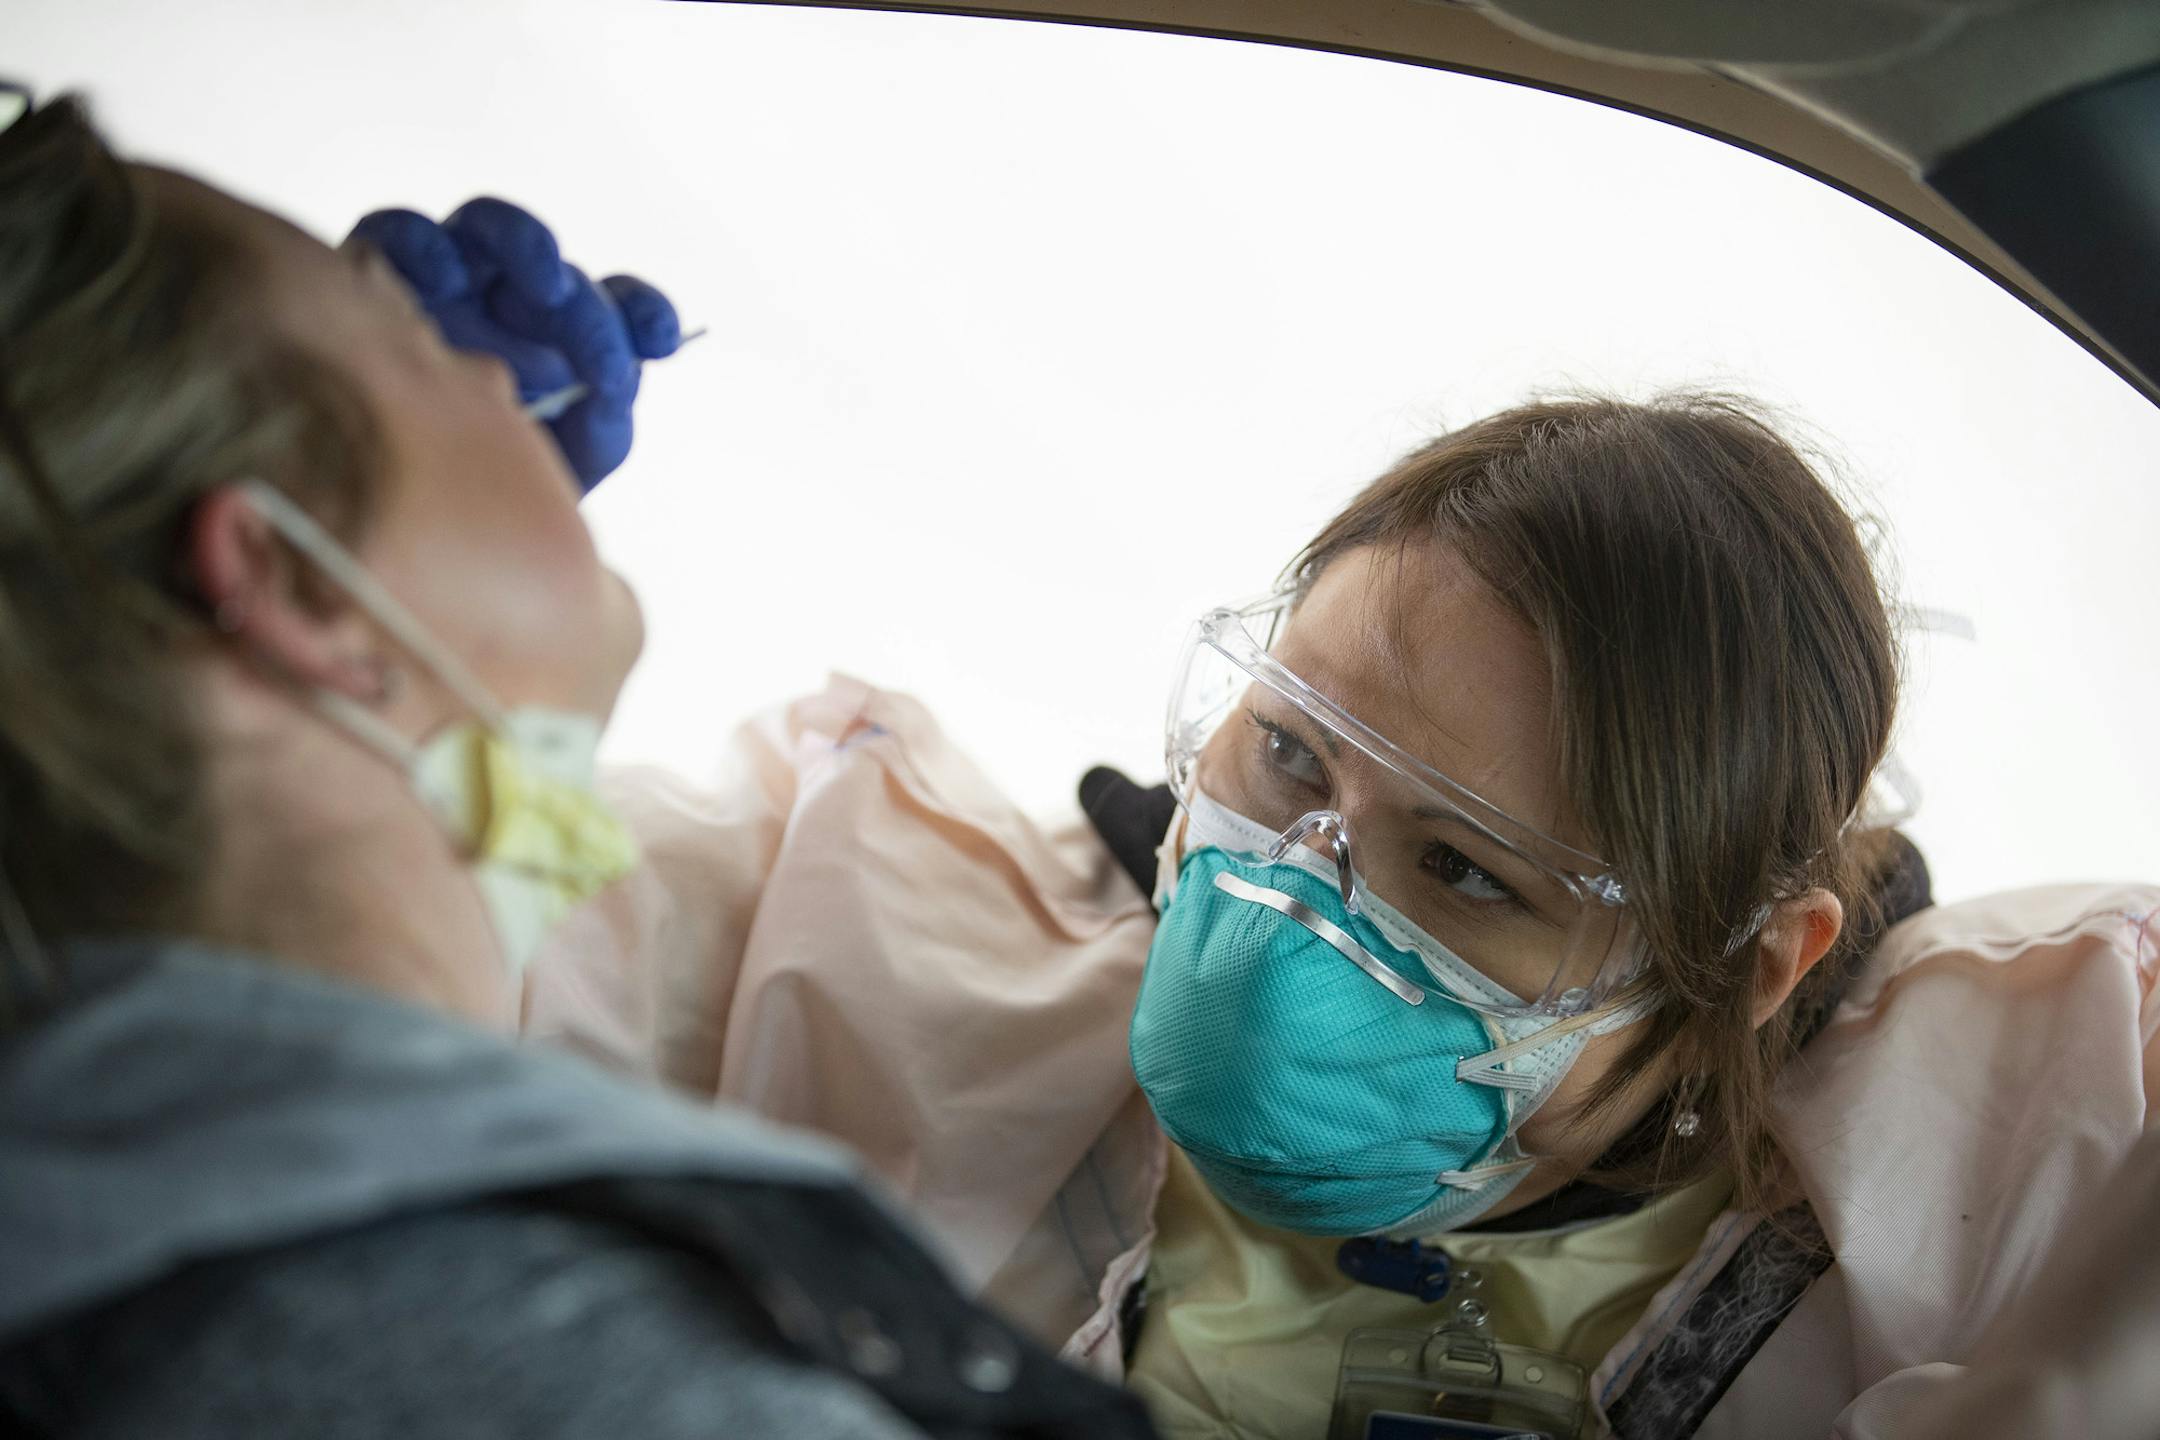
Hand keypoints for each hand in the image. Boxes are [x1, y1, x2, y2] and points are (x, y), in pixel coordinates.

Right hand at [346, 197, 683, 491]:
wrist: (389, 521)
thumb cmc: (477, 495)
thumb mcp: (558, 475)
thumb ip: (601, 430)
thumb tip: (613, 391)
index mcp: (559, 346)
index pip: (616, 308)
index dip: (642, 314)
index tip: (661, 341)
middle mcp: (505, 309)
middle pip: (557, 276)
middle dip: (590, 313)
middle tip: (604, 365)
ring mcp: (444, 287)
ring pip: (485, 229)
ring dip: (525, 244)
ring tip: (548, 290)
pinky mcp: (375, 278)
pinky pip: (396, 234)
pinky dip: (424, 245)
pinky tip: (443, 284)